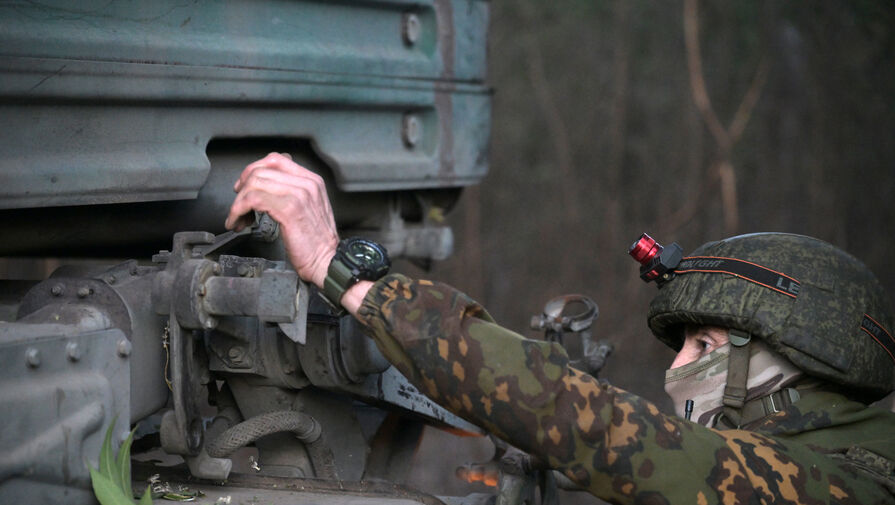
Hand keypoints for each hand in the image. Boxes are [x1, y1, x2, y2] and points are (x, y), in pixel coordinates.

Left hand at [225, 153, 338, 287]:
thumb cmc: (317, 243)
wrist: (328, 262)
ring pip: (254, 184)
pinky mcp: (288, 209)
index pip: (276, 160)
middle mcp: (307, 184)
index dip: (254, 170)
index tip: (244, 185)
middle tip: (237, 204)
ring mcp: (298, 195)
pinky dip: (238, 211)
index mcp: (312, 181)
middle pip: (261, 170)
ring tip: (237, 218)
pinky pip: (253, 200)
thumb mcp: (310, 209)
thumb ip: (294, 194)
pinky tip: (238, 222)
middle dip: (242, 187)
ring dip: (238, 202)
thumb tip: (267, 188)